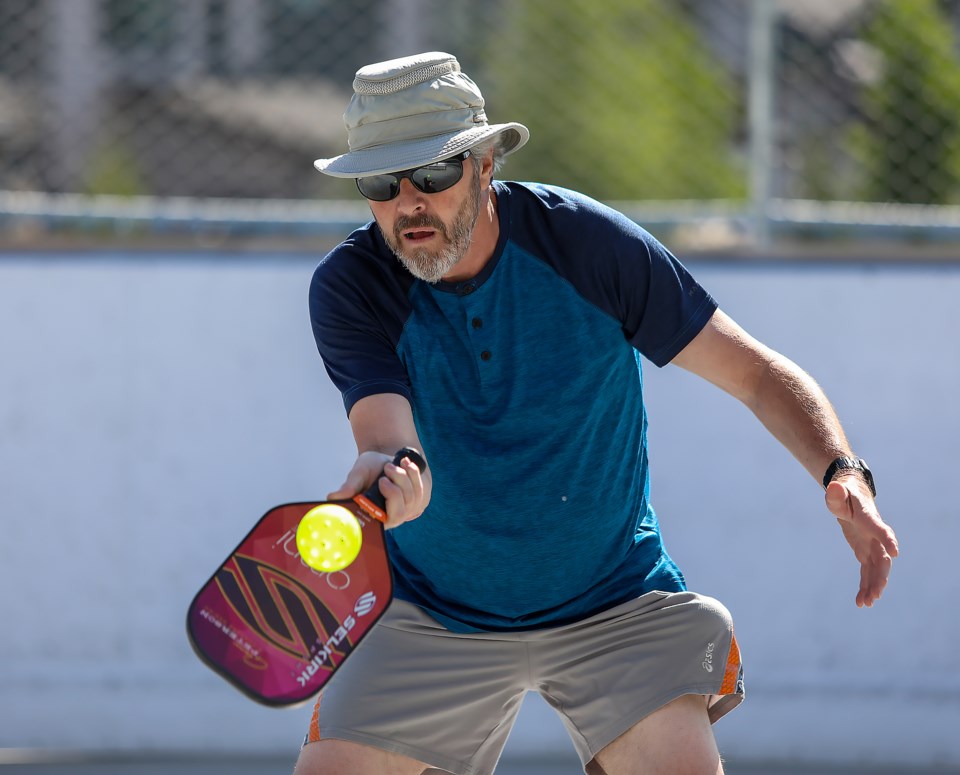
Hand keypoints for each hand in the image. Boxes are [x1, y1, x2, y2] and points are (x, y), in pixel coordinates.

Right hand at [327, 450, 429, 528]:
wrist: (388, 460)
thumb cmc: (371, 469)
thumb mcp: (359, 473)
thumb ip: (349, 486)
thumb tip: (332, 498)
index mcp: (371, 516)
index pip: (378, 526)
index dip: (380, 510)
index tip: (382, 482)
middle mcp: (389, 518)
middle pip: (398, 513)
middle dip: (395, 489)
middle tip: (386, 470)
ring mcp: (405, 512)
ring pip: (411, 499)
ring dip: (402, 477)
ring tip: (391, 465)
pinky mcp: (417, 503)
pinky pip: (420, 490)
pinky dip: (413, 474)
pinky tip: (405, 463)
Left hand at [825, 477, 898, 606]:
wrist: (852, 498)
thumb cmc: (844, 495)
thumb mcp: (837, 495)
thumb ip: (836, 495)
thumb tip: (833, 488)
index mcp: (869, 520)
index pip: (880, 529)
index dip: (887, 539)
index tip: (894, 552)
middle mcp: (875, 536)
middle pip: (882, 558)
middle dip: (880, 576)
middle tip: (876, 593)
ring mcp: (872, 546)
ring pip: (876, 570)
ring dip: (873, 586)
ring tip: (867, 603)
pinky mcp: (865, 553)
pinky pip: (867, 573)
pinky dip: (865, 586)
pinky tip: (861, 602)